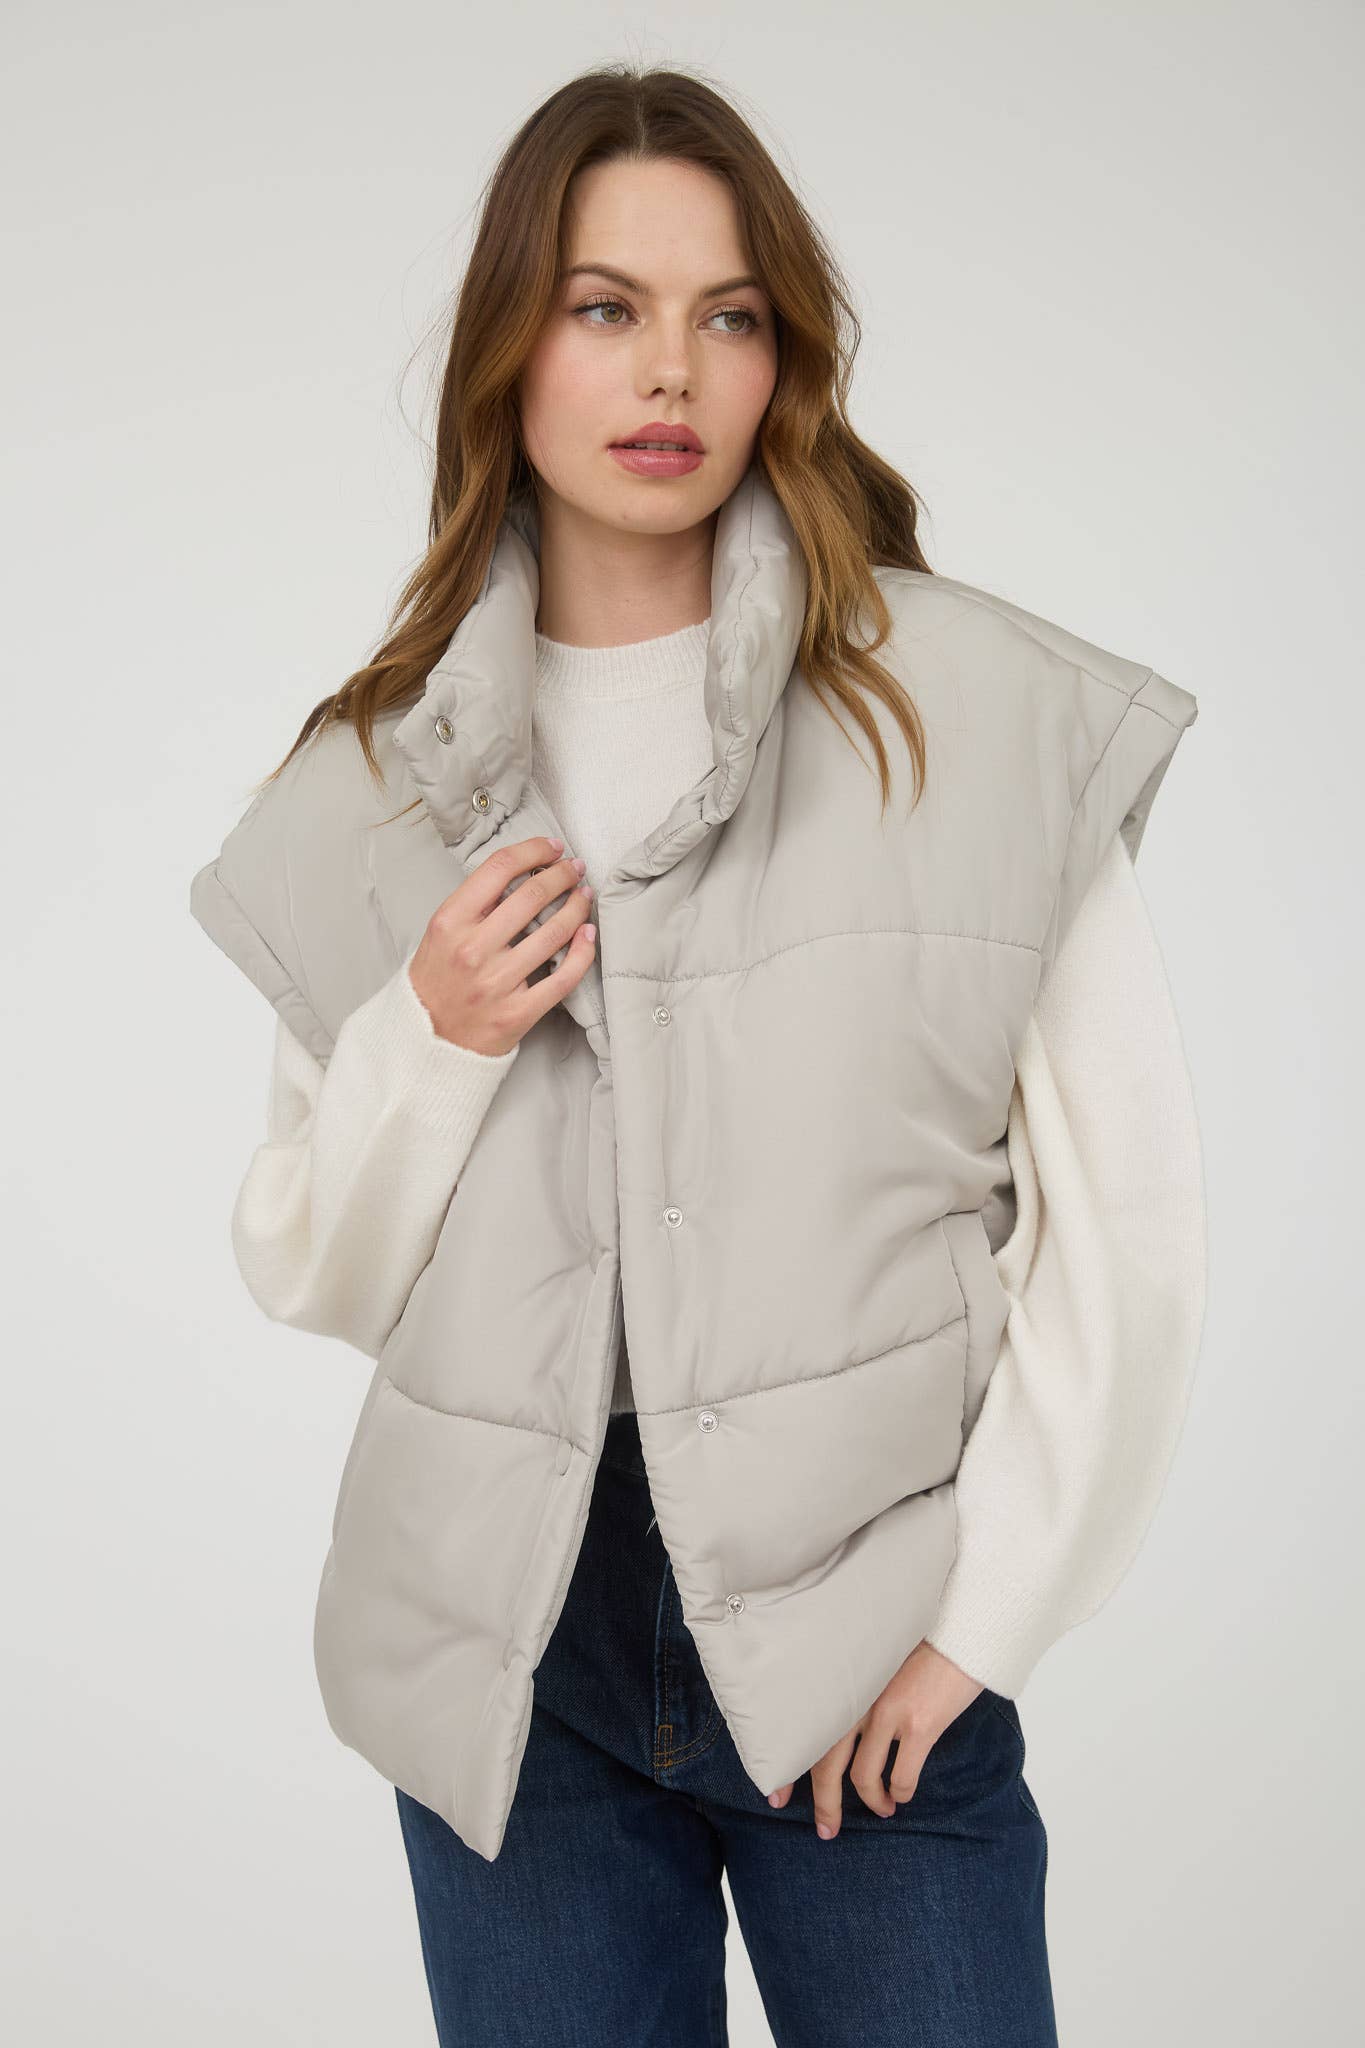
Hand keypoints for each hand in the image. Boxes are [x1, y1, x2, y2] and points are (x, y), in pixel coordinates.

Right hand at [408, 835, 596, 1055]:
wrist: (426, 1042)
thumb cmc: (436, 982)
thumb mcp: (441, 934)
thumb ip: (475, 904)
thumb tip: (522, 873)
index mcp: (450, 923)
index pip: (499, 869)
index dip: (532, 851)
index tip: (551, 848)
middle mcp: (473, 950)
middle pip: (533, 896)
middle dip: (563, 875)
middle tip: (575, 869)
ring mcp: (498, 983)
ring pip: (555, 933)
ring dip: (577, 908)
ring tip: (584, 896)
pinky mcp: (519, 1012)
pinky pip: (564, 977)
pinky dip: (583, 952)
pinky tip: (588, 935)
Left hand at [764, 1641, 983, 1838]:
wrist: (960, 1633)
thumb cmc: (918, 1649)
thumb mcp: (875, 1665)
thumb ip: (855, 1693)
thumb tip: (842, 1731)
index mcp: (843, 1684)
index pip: (804, 1732)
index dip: (788, 1769)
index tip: (776, 1796)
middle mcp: (857, 1699)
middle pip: (826, 1764)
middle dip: (825, 1803)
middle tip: (827, 1829)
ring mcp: (887, 1713)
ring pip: (862, 1776)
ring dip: (872, 1801)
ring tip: (882, 1809)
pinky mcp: (919, 1726)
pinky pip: (901, 1777)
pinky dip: (899, 1793)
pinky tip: (902, 1795)